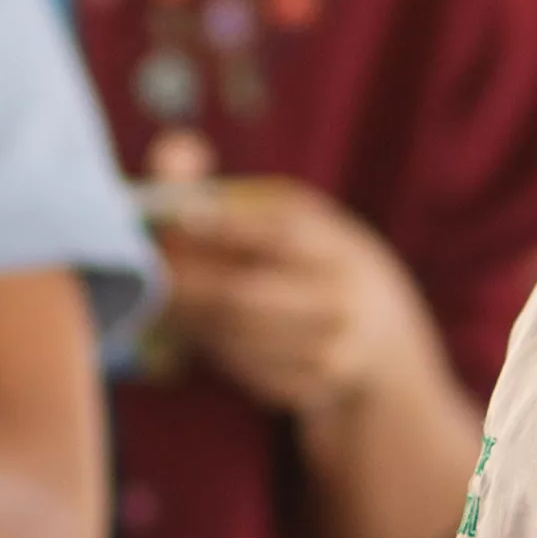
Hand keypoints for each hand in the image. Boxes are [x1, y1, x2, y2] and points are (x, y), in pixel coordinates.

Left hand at [151, 179, 453, 423]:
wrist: (384, 344)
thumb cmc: (310, 269)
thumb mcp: (289, 223)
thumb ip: (225, 194)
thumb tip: (170, 151)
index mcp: (336, 242)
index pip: (280, 230)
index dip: (226, 225)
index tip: (180, 220)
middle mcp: (346, 293)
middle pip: (247, 296)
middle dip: (189, 288)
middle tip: (152, 278)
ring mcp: (338, 345)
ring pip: (239, 340)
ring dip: (199, 324)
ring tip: (179, 308)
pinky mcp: (323, 386)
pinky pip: (252, 376)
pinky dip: (225, 358)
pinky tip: (218, 341)